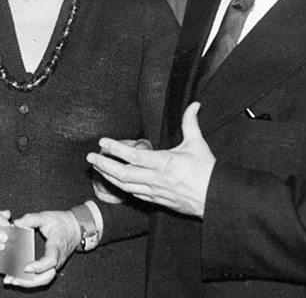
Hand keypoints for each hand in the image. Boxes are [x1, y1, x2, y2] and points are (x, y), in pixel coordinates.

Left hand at [4, 210, 79, 287]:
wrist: (75, 228)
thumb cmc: (62, 222)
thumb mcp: (46, 216)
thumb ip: (31, 219)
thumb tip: (16, 223)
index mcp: (57, 246)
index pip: (50, 260)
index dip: (39, 266)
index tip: (26, 268)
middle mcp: (58, 259)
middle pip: (46, 277)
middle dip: (30, 280)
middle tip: (14, 278)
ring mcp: (56, 264)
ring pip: (44, 279)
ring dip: (29, 282)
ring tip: (12, 280)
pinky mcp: (52, 266)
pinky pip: (43, 277)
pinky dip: (31, 280)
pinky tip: (18, 278)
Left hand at [86, 102, 214, 216]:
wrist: (215, 198)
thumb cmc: (206, 171)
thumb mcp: (197, 144)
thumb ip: (191, 123)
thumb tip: (194, 104)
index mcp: (164, 163)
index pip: (133, 156)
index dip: (115, 148)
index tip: (102, 142)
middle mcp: (156, 179)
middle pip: (122, 174)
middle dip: (104, 164)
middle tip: (90, 157)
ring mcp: (155, 191)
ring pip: (125, 186)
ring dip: (108, 176)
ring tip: (96, 167)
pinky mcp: (157, 200)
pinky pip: (134, 194)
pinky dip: (121, 187)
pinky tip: (114, 181)